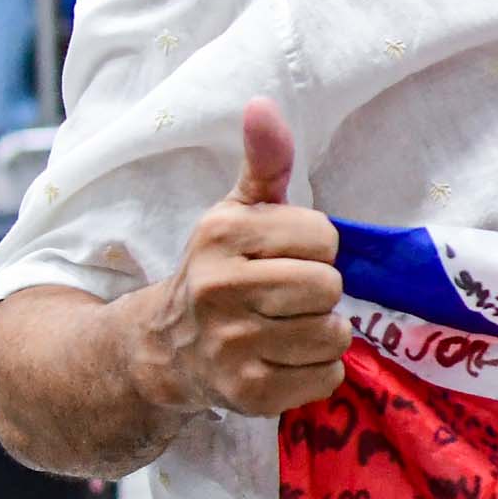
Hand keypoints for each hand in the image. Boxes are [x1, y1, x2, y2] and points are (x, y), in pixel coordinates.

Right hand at [134, 101, 347, 418]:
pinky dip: (314, 372)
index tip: (283, 256)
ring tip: (281, 328)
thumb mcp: (236, 211)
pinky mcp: (247, 394)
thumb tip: (262, 104)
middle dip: (318, 292)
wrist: (164, 349)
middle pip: (330, 288)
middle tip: (284, 297)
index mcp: (222, 235)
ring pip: (333, 335)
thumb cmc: (220, 270)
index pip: (325, 237)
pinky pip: (326, 379)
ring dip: (320, 334)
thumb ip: (264, 161)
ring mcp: (231, 346)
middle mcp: (220, 290)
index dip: (314, 248)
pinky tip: (280, 361)